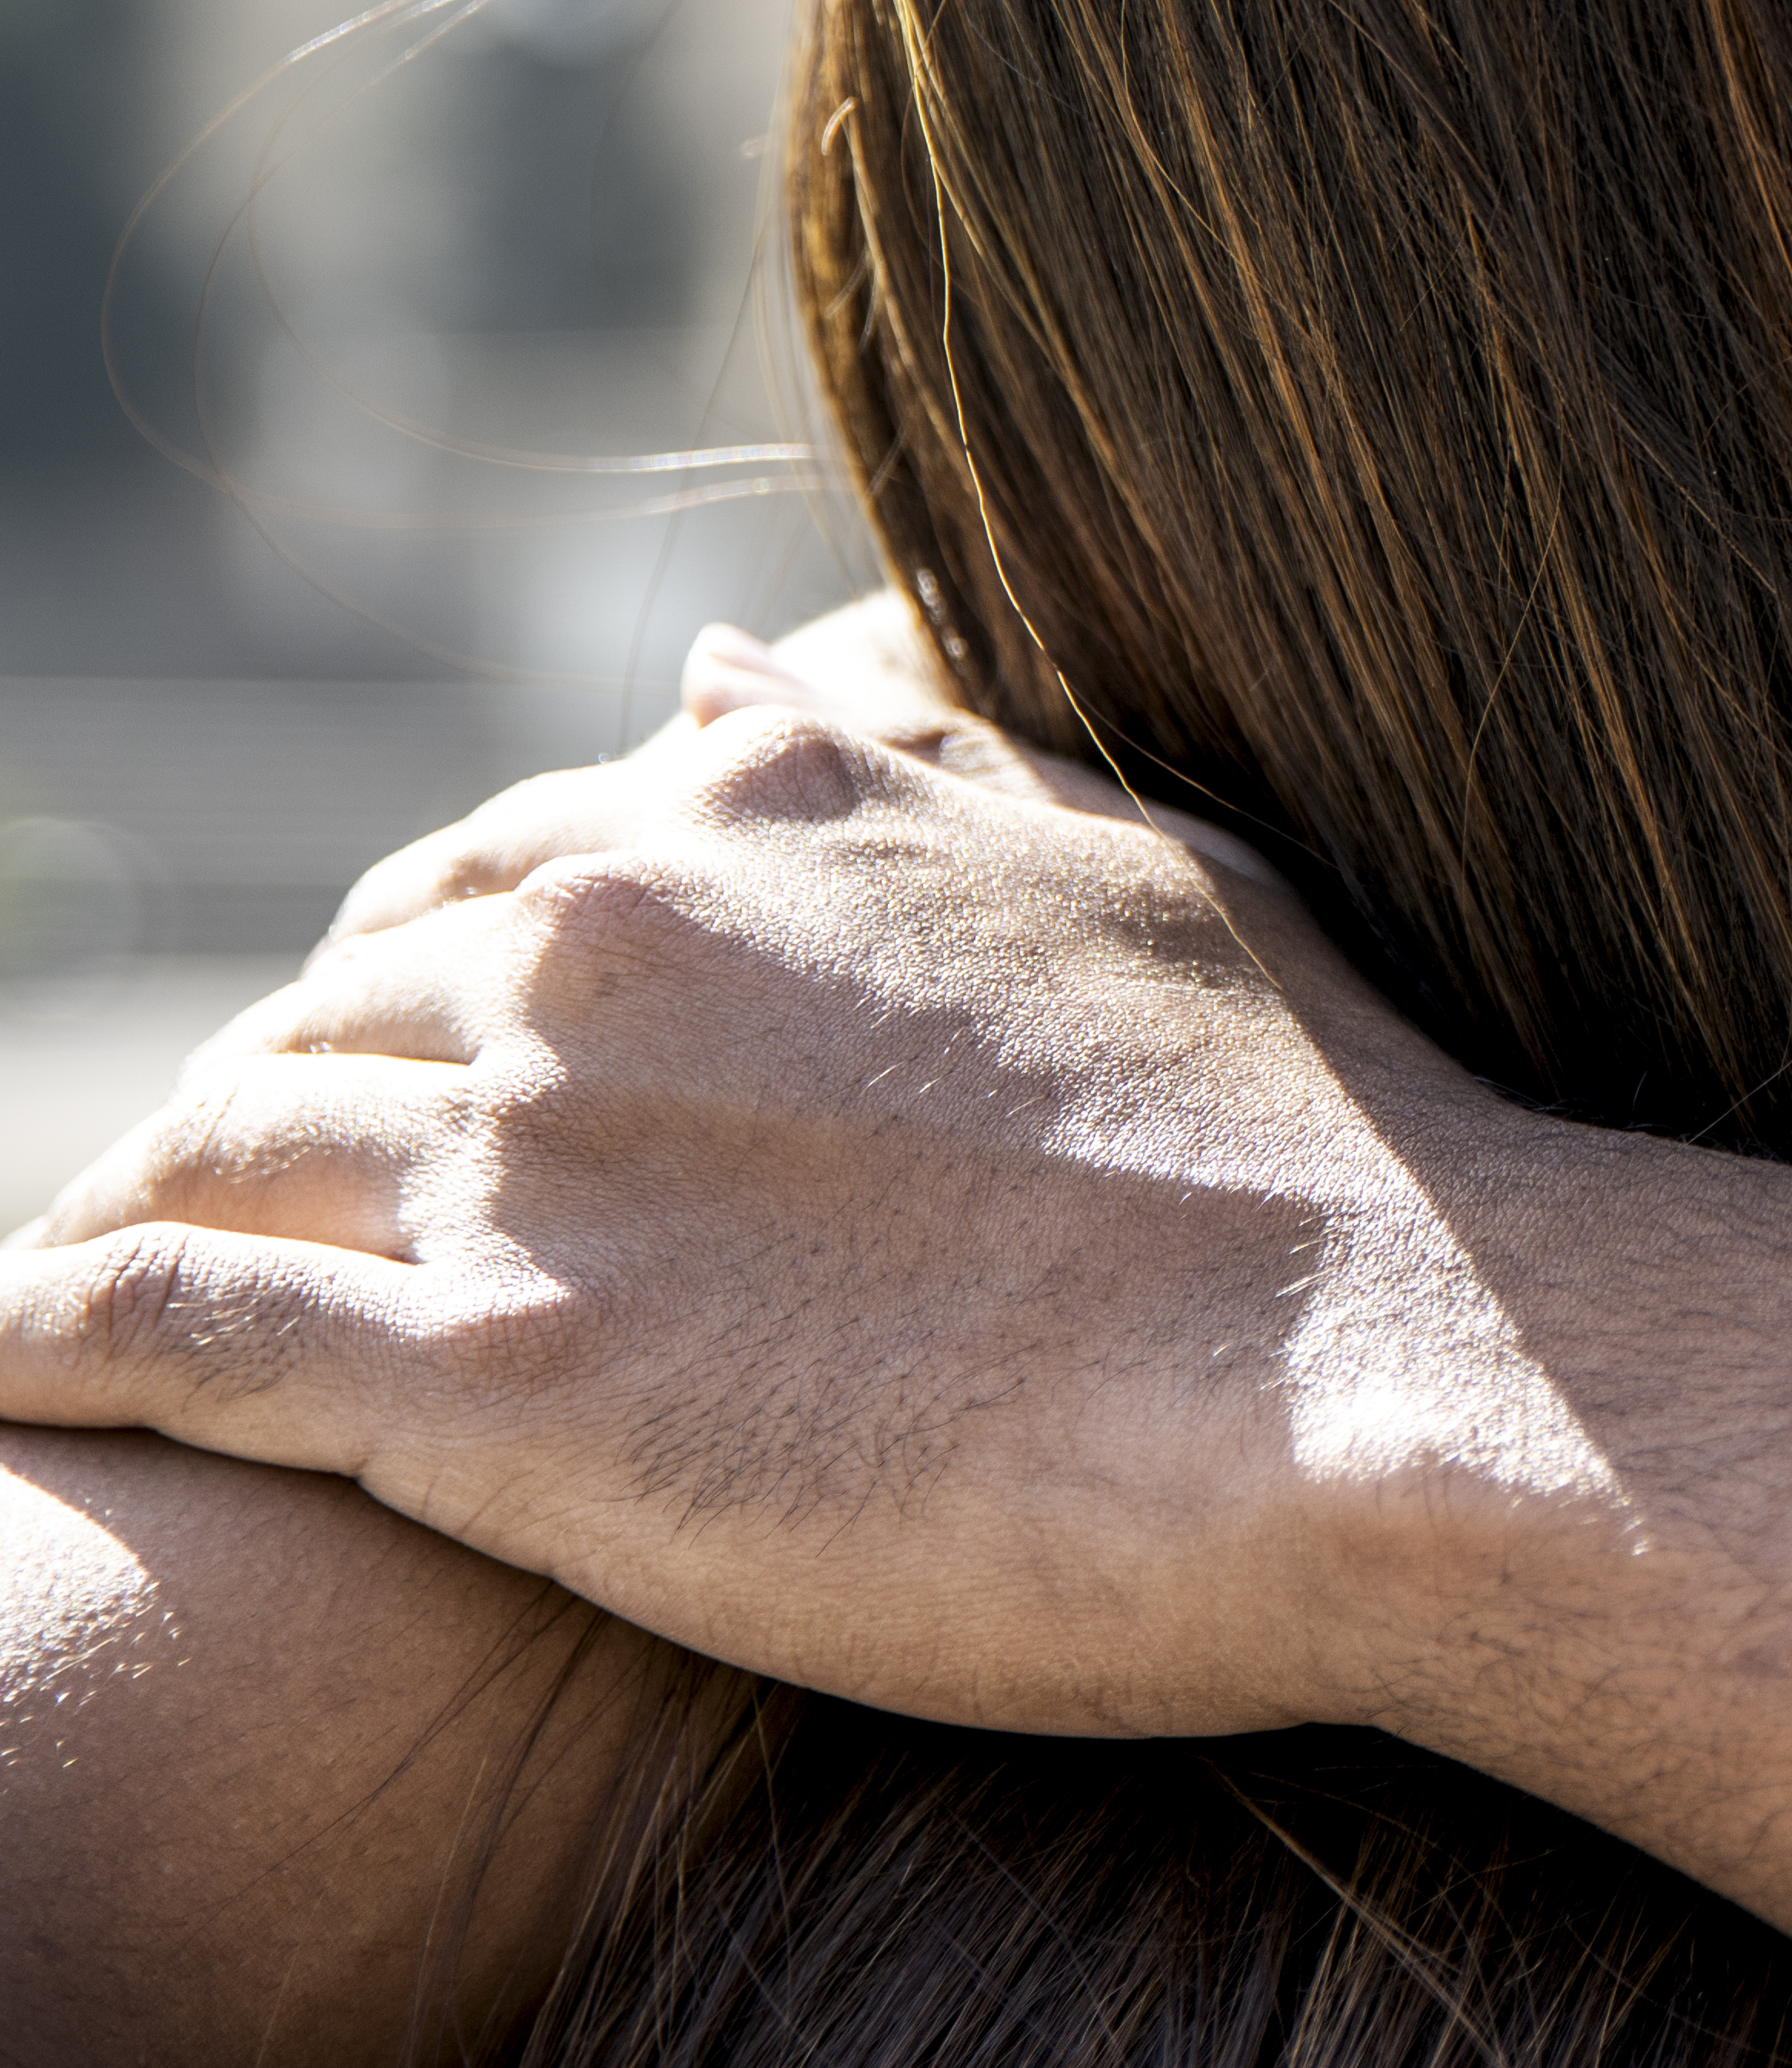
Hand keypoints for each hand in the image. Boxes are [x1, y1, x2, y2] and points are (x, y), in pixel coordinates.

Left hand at [0, 617, 1608, 1739]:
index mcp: (735, 835)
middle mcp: (595, 966)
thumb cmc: (1314, 1128)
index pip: (475, 874)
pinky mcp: (493, 1392)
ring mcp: (530, 1175)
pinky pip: (169, 1334)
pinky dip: (50, 1331)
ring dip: (132, 1205)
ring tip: (93, 1281)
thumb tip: (701, 676)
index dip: (406, 962)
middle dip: (254, 1093)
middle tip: (220, 1194)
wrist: (1382, 1363)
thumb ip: (906, 763)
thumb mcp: (1124, 866)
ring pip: (211, 1151)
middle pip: (322, 1012)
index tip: (385, 1046)